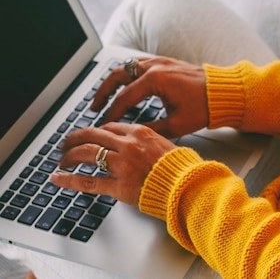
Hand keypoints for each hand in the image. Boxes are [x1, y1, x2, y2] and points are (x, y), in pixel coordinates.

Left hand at [51, 123, 174, 204]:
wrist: (187, 185)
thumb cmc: (180, 167)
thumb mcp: (164, 142)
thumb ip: (145, 139)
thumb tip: (135, 140)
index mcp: (139, 132)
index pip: (108, 127)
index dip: (94, 132)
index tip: (88, 136)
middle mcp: (127, 145)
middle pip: (92, 136)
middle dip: (75, 139)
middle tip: (66, 143)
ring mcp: (121, 165)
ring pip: (86, 154)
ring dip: (69, 156)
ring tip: (61, 160)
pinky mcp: (118, 186)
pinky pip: (88, 181)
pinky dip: (69, 179)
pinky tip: (58, 178)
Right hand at [91, 56, 208, 138]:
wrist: (224, 91)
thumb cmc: (205, 106)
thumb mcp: (177, 125)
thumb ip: (151, 130)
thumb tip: (132, 136)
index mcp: (155, 79)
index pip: (124, 97)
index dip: (111, 113)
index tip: (103, 125)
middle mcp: (155, 66)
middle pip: (118, 74)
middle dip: (103, 91)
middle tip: (94, 107)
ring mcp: (160, 61)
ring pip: (127, 66)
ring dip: (113, 80)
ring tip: (105, 96)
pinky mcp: (165, 61)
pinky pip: (138, 64)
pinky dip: (127, 74)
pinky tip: (125, 85)